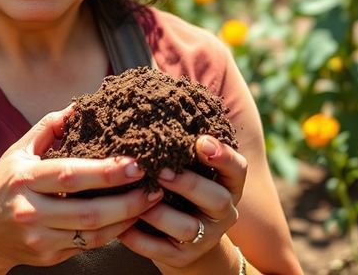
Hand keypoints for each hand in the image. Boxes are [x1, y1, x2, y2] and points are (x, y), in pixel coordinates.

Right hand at [0, 104, 163, 270]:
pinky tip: (130, 218)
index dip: (105, 171)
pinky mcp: (49, 256)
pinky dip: (114, 233)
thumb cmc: (2, 186)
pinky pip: (89, 245)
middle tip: (154, 186)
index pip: (69, 175)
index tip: (134, 162)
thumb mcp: (17, 153)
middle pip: (88, 211)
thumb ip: (48, 129)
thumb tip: (78, 106)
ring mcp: (40, 238)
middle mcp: (30, 211)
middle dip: (127, 200)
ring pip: (94, 234)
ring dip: (127, 219)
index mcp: (24, 179)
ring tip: (151, 201)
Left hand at [117, 135, 247, 273]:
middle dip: (188, 183)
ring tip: (136, 197)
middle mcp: (223, 212)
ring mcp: (204, 238)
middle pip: (217, 199)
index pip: (238, 169)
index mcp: (228, 185)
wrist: (184, 243)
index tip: (200, 141)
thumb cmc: (182, 192)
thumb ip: (180, 145)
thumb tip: (147, 99)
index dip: (223, 156)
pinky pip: (160, 250)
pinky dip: (138, 237)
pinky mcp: (181, 258)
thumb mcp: (192, 169)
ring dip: (158, 211)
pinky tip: (120, 224)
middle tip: (161, 170)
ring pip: (187, 228)